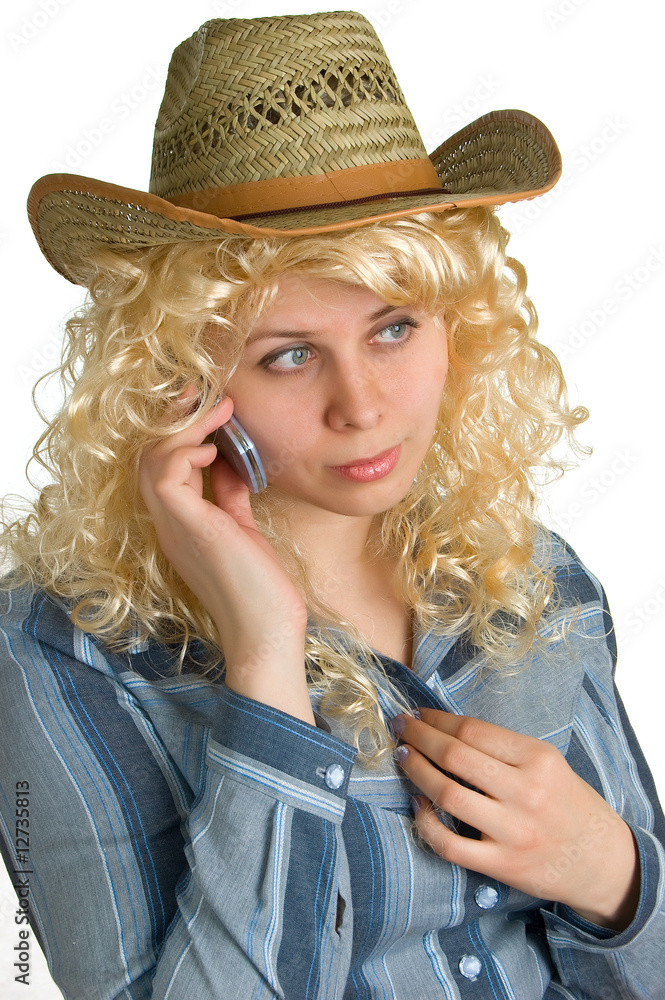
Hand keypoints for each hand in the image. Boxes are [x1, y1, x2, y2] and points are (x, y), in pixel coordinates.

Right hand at [138, 390, 312, 722]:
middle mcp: (168, 521)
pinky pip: (166, 472)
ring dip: (183, 426)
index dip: (180, 430)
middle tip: (205, 392)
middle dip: (175, 418)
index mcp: (181, 521)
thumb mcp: (243, 527)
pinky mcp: (185, 525)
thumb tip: (229, 461)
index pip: (163, 464)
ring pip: (152, 458)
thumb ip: (230, 495)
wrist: (267, 631)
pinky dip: (187, 449)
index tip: (212, 406)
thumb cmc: (261, 588)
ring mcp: (172, 524)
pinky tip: (215, 445)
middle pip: (149, 454)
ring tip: (218, 408)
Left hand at [392, 708, 639, 930]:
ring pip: (448, 794)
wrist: (600, 860)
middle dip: (419, 737)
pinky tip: (416, 804)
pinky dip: (425, 822)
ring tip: (402, 757)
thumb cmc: (567, 803)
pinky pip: (449, 844)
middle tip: (400, 726)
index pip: (474, 731)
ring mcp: (513, 831)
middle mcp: (526, 793)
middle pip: (456, 757)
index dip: (437, 719)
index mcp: (538, 760)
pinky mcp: (502, 865)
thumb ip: (504, 749)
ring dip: (416, 771)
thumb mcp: (548, 764)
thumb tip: (446, 728)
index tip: (418, 713)